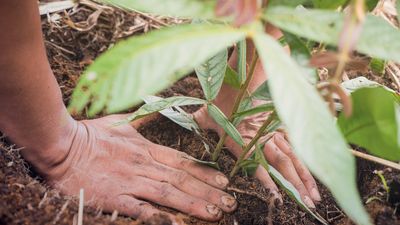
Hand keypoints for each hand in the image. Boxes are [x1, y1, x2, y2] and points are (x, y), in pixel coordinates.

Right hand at [30, 115, 236, 222]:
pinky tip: (178, 223)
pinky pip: (141, 209)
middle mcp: (144, 165)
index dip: (205, 172)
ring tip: (216, 213)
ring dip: (194, 204)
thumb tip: (159, 108)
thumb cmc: (89, 134)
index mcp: (145, 148)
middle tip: (230, 201)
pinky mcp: (115, 197)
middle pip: (182, 179)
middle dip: (208, 191)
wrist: (60, 146)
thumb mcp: (120, 121)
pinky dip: (160, 216)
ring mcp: (130, 181)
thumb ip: (143, 120)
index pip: (183, 161)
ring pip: (169, 193)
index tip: (223, 180)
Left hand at [194, 104, 320, 207]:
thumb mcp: (206, 114)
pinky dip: (306, 160)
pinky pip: (297, 146)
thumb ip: (198, 122)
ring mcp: (274, 134)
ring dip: (305, 178)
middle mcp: (262, 139)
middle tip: (308, 205)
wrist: (244, 77)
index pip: (257, 165)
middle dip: (296, 187)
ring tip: (315, 197)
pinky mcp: (281, 127)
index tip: (277, 198)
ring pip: (294, 159)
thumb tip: (186, 120)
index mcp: (242, 140)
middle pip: (283, 166)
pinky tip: (315, 173)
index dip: (267, 182)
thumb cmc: (222, 98)